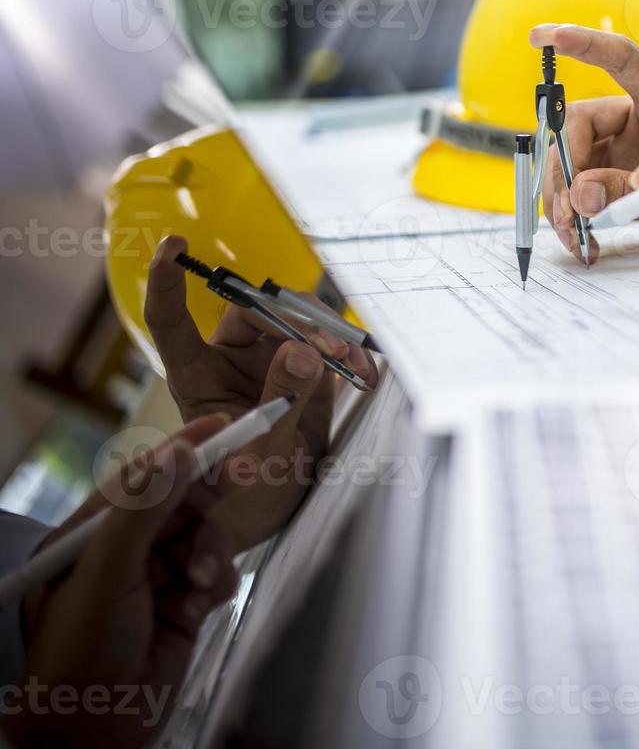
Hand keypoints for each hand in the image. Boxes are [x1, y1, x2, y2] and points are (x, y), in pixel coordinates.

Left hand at [4, 420, 241, 748]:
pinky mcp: (184, 608)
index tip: (224, 424)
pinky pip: (218, 575)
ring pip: (205, 537)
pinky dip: (217, 583)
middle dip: (212, 488)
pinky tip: (200, 604)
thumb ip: (143, 509)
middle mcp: (124, 551)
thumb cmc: (77, 651)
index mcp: (90, 533)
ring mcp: (155, 579)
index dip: (185, 448)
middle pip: (181, 501)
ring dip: (212, 551)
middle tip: (249, 468)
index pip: (144, 477)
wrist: (90, 732)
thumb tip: (180, 455)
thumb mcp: (105, 570)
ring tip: (200, 578)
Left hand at [142, 236, 378, 548]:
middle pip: (253, 311)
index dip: (167, 282)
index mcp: (198, 376)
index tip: (174, 246)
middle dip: (293, 322)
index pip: (172, 321)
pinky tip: (362, 374)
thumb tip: (300, 348)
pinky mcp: (304, 366)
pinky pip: (328, 342)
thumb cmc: (253, 490)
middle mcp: (229, 358)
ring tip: (350, 364)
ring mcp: (268, 359)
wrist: (287, 502)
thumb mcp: (263, 453)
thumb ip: (280, 399)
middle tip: (325, 346)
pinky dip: (349, 354)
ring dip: (328, 336)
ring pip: (295, 320)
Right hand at [527, 24, 638, 258]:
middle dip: (563, 168)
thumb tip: (582, 195)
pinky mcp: (624, 192)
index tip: (542, 34)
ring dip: (564, 203)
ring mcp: (629, 157)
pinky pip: (586, 202)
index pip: (621, 60)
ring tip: (572, 235)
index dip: (584, 43)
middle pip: (578, 129)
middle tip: (566, 209)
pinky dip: (579, 226)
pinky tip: (583, 245)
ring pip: (574, 169)